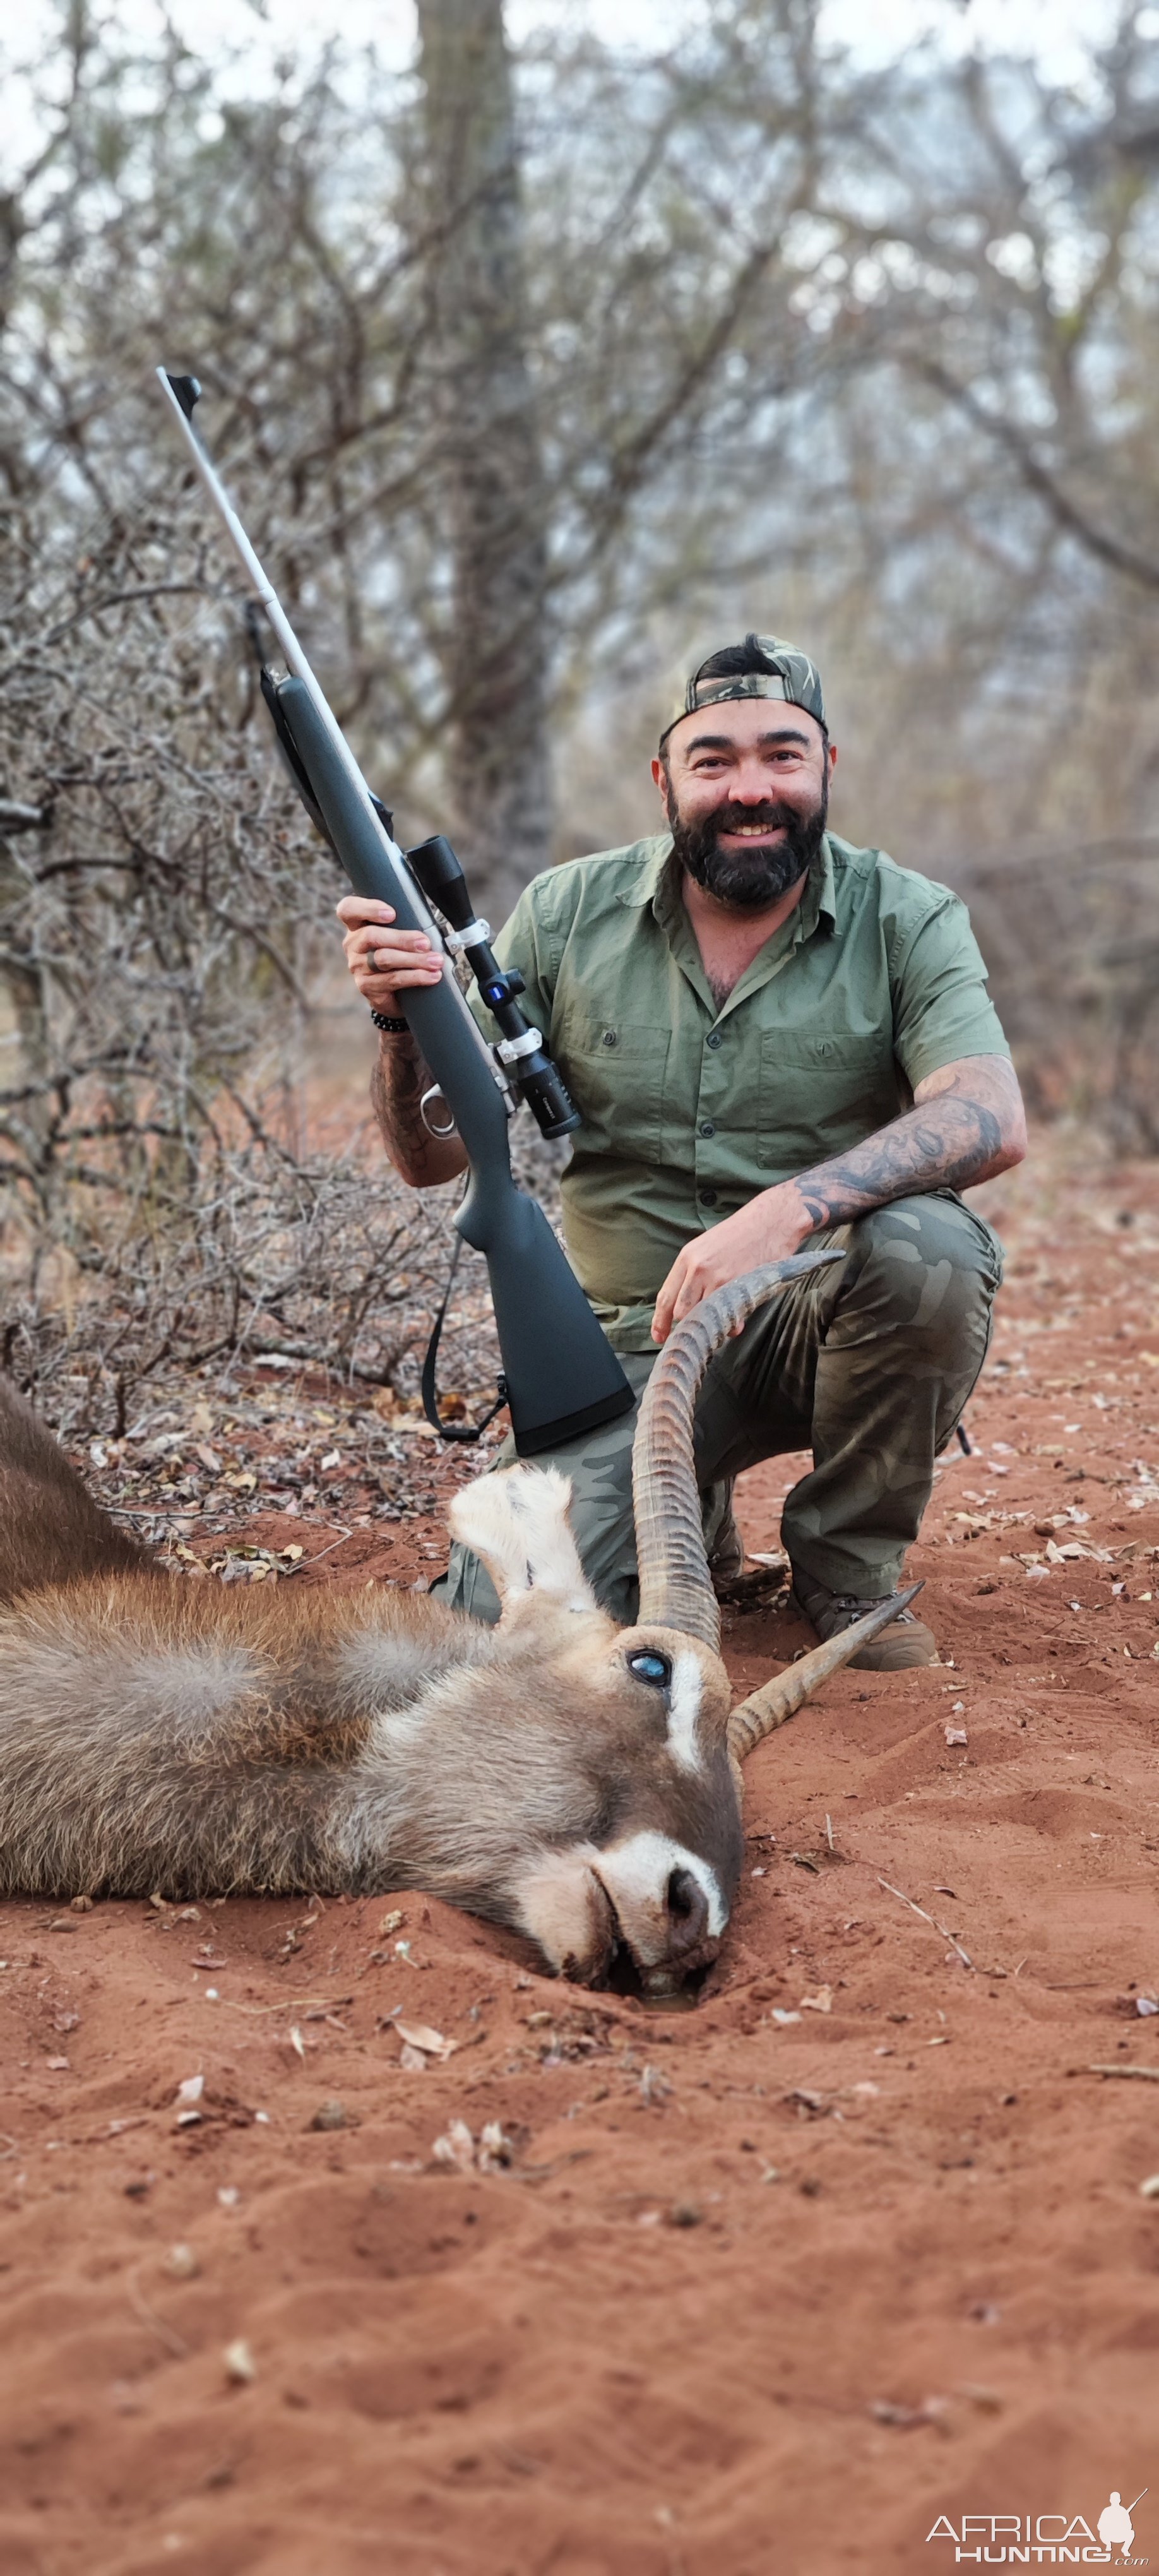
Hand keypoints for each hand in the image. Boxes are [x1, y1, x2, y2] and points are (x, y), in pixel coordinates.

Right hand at [337, 893, 442, 1011]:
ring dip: (414, 959)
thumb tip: (431, 924)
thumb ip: (405, 923)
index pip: (348, 909)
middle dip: (402, 939)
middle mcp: (353, 945)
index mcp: (357, 925)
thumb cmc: (398, 953)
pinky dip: (415, 977)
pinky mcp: (367, 987)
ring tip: (435, 961)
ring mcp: (357, 967)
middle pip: (371, 936)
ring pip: (384, 959)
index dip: (367, 909)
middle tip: (425, 943)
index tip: (392, 913)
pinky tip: (431, 976)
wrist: (395, 992)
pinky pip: (392, 980)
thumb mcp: (398, 935)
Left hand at [651, 1182, 813, 1343]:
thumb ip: (695, 1274)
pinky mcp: (738, 1285)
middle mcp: (697, 1268)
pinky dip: (732, 1325)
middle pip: (680, 1311)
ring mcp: (717, 1277)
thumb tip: (687, 1304)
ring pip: (702, 1317)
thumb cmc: (742, 1234)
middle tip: (698, 1333)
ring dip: (711, 1326)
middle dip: (688, 1326)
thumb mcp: (708, 1247)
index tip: (659, 1337)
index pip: (665, 1297)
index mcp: (687, 1258)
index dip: (660, 1321)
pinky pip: (728, 1317)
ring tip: (721, 1325)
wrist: (772, 1220)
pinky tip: (738, 1321)